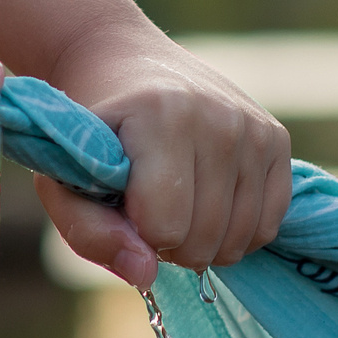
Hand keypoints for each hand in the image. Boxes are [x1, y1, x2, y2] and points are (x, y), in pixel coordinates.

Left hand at [38, 20, 291, 287]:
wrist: (122, 61)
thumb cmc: (89, 131)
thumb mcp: (62, 179)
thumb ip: (90, 232)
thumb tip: (146, 275)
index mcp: (162, 117)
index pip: (165, 225)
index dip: (136, 232)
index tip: (121, 204)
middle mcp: (218, 117)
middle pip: (204, 239)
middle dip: (168, 243)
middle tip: (146, 208)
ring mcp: (253, 128)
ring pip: (238, 240)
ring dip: (201, 242)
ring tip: (174, 205)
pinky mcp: (276, 139)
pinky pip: (267, 225)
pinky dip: (234, 233)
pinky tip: (206, 205)